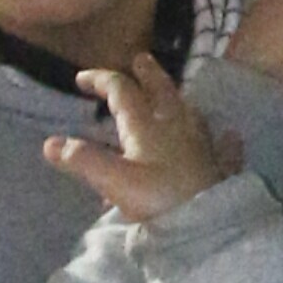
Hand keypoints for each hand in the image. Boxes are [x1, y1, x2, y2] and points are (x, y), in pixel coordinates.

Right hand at [47, 55, 243, 223]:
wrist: (205, 224)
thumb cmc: (157, 200)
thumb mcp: (113, 180)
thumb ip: (82, 160)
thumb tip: (50, 142)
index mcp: (146, 126)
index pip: (122, 91)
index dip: (102, 80)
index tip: (82, 78)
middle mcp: (176, 127)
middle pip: (162, 91)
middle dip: (148, 73)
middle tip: (141, 59)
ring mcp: (201, 145)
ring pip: (190, 113)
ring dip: (179, 100)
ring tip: (174, 95)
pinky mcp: (219, 168)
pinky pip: (224, 148)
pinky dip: (225, 139)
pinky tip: (232, 136)